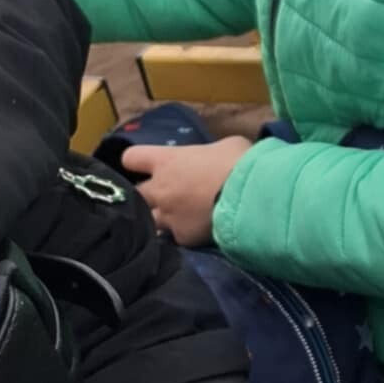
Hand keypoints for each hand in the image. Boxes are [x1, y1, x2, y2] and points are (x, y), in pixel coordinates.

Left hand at [121, 135, 251, 246]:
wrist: (252, 197)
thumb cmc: (239, 162)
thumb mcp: (226, 145)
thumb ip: (209, 153)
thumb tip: (213, 160)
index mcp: (167, 161)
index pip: (131, 158)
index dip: (137, 161)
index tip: (147, 165)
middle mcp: (159, 189)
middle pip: (137, 193)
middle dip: (148, 194)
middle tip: (167, 194)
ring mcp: (168, 216)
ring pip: (150, 220)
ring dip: (161, 217)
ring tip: (180, 217)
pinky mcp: (182, 237)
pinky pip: (176, 237)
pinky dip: (185, 233)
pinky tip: (198, 232)